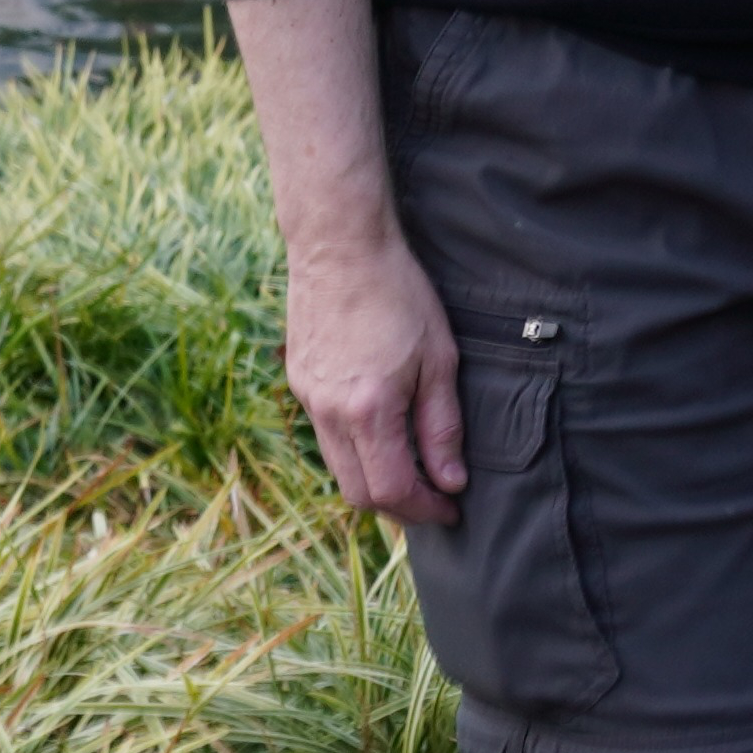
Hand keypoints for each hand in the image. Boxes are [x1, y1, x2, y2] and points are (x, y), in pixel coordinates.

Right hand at [228, 0, 467, 526]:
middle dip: (399, 506)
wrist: (339, 243)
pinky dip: (355, 448)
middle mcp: (329, 413)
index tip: (454, 507)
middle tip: (435, 496)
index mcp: (368, 410)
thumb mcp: (439, 358)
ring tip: (412, 466)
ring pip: (339, 467)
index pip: (394, 491)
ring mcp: (308, 397)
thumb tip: (451, 480)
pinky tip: (382, 429)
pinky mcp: (299, 380)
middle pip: (359, 493)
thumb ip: (442, 426)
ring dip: (375, 478)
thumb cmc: (399, 292)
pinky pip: (325, 435)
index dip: (427, 509)